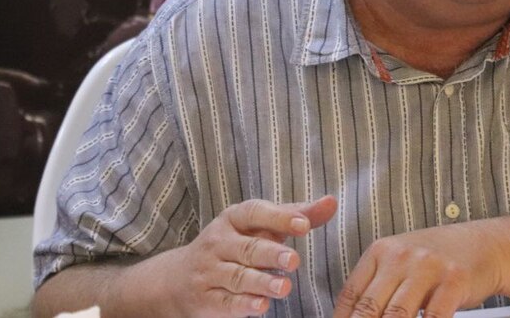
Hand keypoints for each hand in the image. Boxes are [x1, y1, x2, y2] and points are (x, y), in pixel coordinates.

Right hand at [141, 196, 336, 316]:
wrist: (178, 278)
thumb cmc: (234, 244)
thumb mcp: (260, 226)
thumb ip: (296, 215)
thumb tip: (332, 202)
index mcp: (234, 218)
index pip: (256, 213)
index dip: (280, 218)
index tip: (304, 224)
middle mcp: (219, 242)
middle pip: (248, 248)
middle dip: (271, 254)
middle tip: (294, 261)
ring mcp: (210, 272)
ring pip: (237, 276)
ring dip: (261, 282)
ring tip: (284, 287)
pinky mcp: (206, 299)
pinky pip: (225, 302)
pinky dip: (243, 305)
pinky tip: (262, 306)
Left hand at [334, 221, 504, 317]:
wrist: (484, 244)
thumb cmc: (437, 260)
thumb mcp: (400, 263)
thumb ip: (375, 288)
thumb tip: (348, 317)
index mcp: (381, 251)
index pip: (350, 296)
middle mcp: (401, 256)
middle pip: (369, 309)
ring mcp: (428, 267)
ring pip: (397, 316)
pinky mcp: (453, 281)